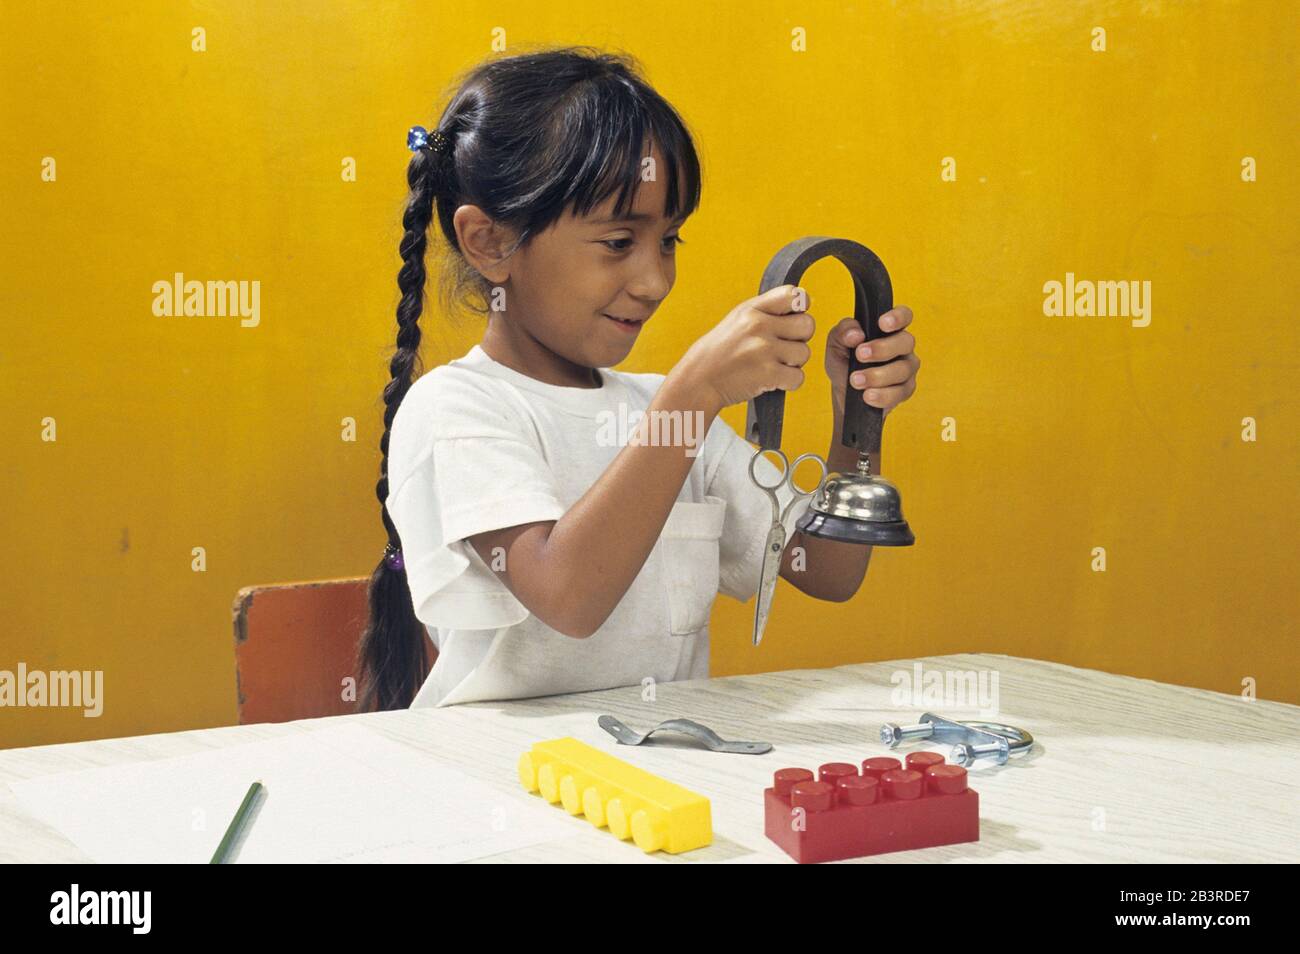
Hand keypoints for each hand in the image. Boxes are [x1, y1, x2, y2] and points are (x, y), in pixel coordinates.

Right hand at [672, 284, 815, 411]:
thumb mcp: (739, 319)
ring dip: (793, 363)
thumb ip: (768, 311)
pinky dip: (788, 382)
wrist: (699, 380)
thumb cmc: (722, 351)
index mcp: (753, 309)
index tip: (791, 320)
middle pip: (808, 325)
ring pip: (804, 353)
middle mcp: (759, 325)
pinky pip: (798, 377)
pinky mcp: (768, 374)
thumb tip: (803, 307)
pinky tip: (771, 380)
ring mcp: (764, 350)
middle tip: (781, 348)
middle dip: (799, 339)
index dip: (801, 308)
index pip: (795, 295)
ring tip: (772, 364)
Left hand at [825, 305, 919, 418]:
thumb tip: (856, 334)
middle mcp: (902, 347)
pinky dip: (882, 395)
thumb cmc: (844, 362)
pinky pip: (899, 392)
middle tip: (860, 355)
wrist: (844, 392)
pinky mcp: (905, 390)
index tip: (882, 323)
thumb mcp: (836, 344)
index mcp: (889, 329)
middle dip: (882, 349)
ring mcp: (906, 369)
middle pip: (906, 341)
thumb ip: (843, 332)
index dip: (898, 317)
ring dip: (877, 375)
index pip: (904, 315)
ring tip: (856, 381)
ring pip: (902, 369)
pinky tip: (867, 395)